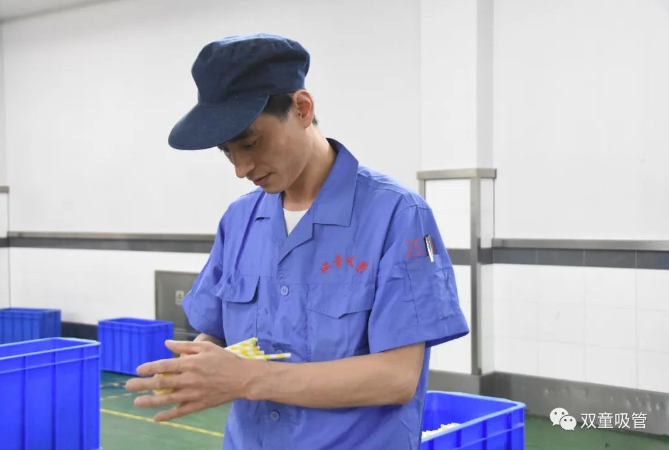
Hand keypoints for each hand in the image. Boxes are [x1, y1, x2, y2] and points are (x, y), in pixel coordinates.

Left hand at [125, 340, 253, 421]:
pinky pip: (181, 412)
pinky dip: (168, 415)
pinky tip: (156, 417)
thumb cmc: (225, 359)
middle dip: (143, 384)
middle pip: (162, 383)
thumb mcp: (206, 347)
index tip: (138, 370)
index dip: (149, 367)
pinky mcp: (199, 404)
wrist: (243, 378)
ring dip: (150, 401)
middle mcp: (190, 379)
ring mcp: (194, 394)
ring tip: (137, 402)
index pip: (165, 365)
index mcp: (191, 363)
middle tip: (128, 385)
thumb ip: (185, 345)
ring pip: (168, 399)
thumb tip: (167, 343)